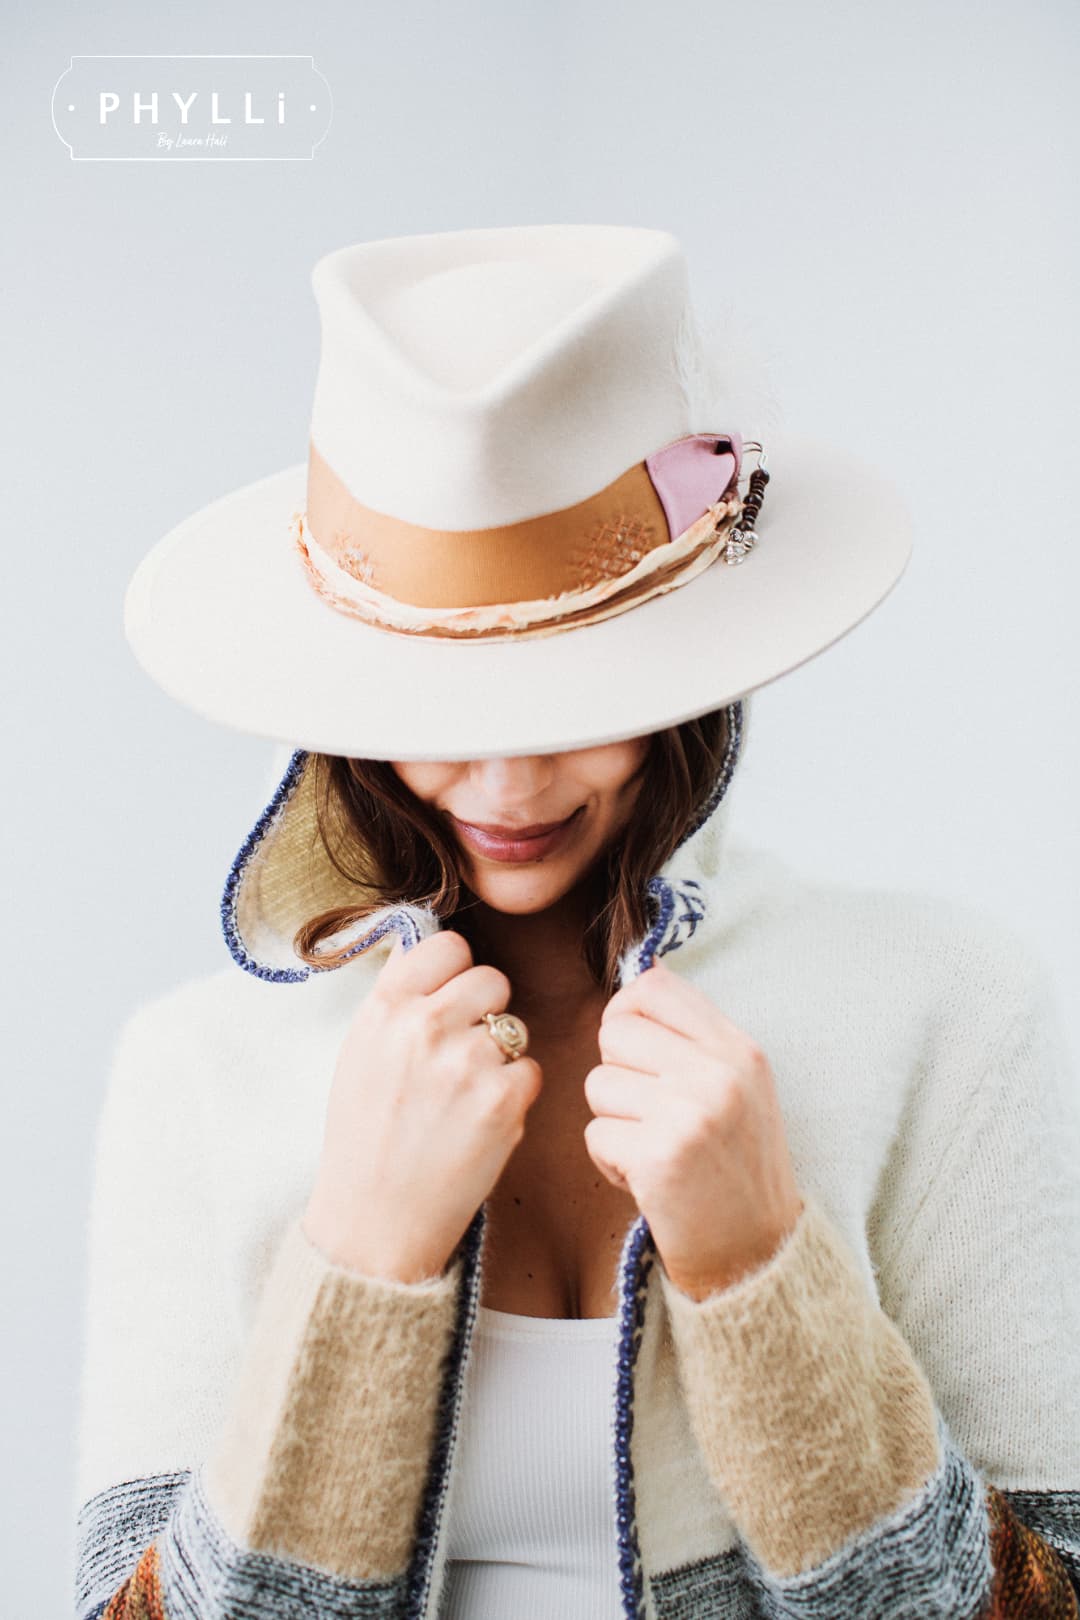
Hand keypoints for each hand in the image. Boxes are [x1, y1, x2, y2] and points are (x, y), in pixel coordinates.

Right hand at [303, 930, 542, 1284]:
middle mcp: (424, 1026)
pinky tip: (479, 1123)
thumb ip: (395, 1000)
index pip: (448, 945)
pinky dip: (514, 1096)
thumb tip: (425, 948)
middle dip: (485, 1012)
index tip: (449, 1000)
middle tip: (461, 1056)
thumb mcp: (359, 1053)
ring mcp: (465, 1062)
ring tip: (463, 1098)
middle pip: (492, 979)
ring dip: (501, 1058)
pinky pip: (531, 1071)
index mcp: (384, 1008)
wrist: (374, 1220)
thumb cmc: (365, 1137)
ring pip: (515, 1028)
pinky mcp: (502, 1100)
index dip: (456, 972)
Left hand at [583, 957, 803, 1299]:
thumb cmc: (736, 1166)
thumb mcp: (739, 1086)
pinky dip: (610, 1162)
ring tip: (655, 1149)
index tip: (638, 1052)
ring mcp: (690, 1114)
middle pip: (614, 1032)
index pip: (654, 987)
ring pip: (598, 1084)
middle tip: (651, 1114)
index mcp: (739, 1048)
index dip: (628, 1014)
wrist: (758, 1255)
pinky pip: (595, 1134)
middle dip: (617, 1074)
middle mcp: (718, 1073)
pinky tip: (648, 1179)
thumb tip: (640, 969)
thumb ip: (692, 1033)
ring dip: (613, 1122)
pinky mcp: (658, 1157)